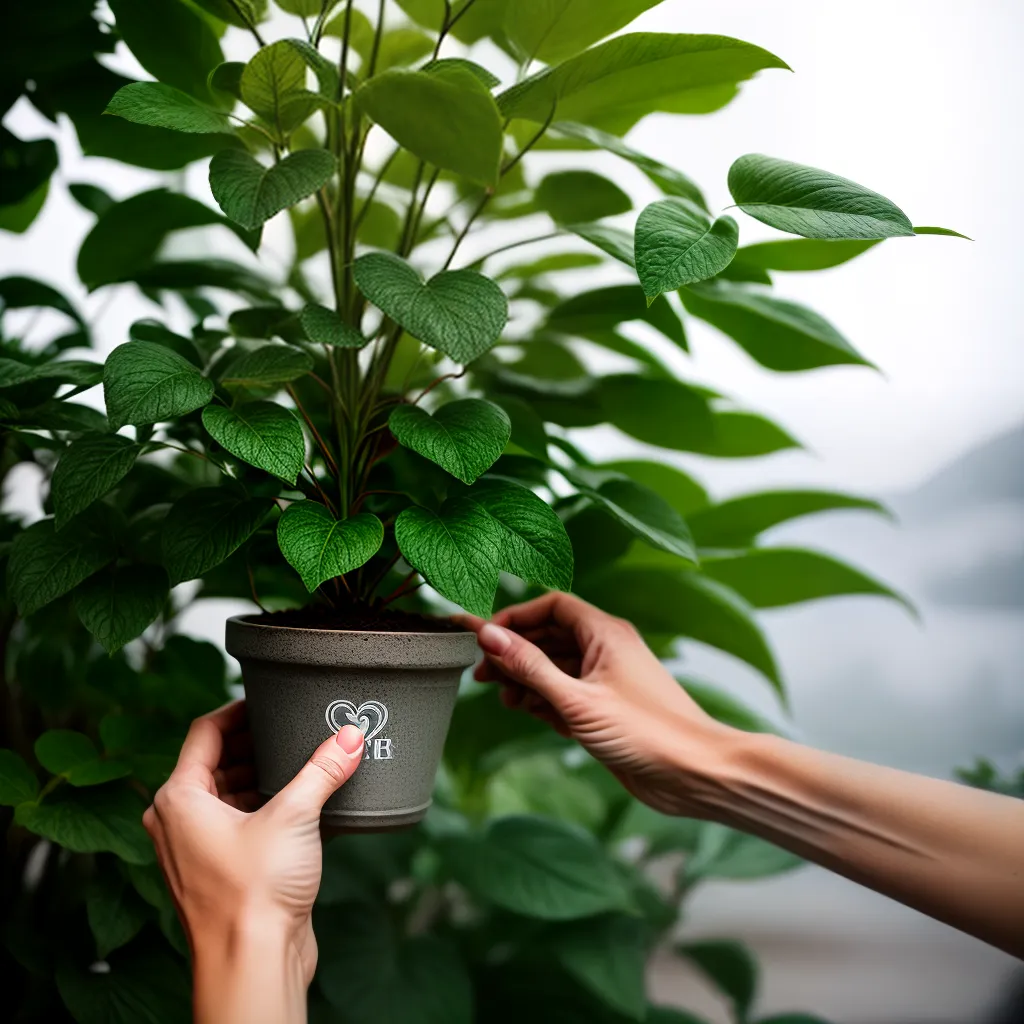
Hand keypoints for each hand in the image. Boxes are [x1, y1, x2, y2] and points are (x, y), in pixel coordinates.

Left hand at [144, 701, 364, 1019]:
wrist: (253, 966)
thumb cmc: (253, 896)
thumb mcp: (294, 816)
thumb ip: (322, 769)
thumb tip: (349, 735)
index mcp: (179, 799)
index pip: (205, 732)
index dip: (239, 710)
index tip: (270, 699)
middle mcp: (180, 822)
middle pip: (218, 762)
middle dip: (258, 744)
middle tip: (297, 727)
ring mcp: (199, 850)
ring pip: (230, 794)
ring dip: (265, 776)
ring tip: (306, 760)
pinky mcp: (224, 873)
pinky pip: (242, 824)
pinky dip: (268, 807)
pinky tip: (305, 802)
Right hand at [455, 592, 737, 817]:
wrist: (694, 774)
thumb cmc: (647, 732)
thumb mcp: (577, 700)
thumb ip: (530, 666)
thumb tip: (490, 636)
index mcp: (605, 633)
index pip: (552, 605)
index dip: (517, 617)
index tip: (486, 637)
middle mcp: (606, 650)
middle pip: (549, 635)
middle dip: (515, 652)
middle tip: (483, 673)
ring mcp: (606, 679)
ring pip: (555, 666)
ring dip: (527, 679)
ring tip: (505, 699)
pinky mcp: (605, 708)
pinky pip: (566, 692)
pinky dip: (545, 700)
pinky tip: (528, 712)